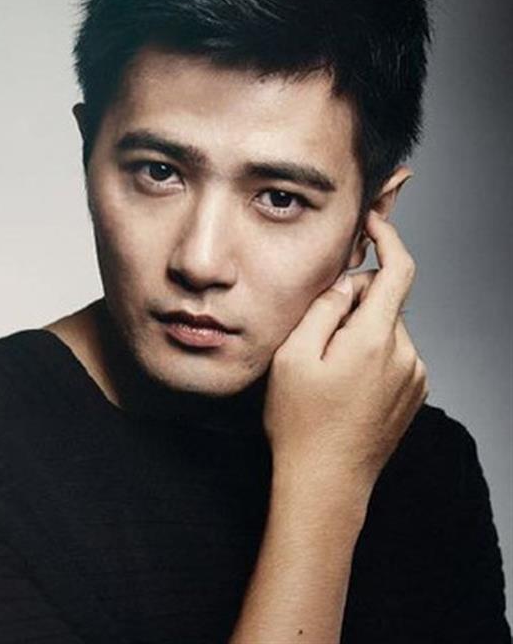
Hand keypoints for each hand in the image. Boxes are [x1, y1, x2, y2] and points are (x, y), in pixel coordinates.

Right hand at [263, 211, 428, 491]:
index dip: (387, 239)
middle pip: (385, 300)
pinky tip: (345, 384)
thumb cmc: (301, 424)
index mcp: (374, 339)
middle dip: (354, 299)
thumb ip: (323, 309)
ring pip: (387, 327)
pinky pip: (394, 353)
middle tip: (317, 330)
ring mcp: (413, 376)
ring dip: (362, 330)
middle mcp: (404, 354)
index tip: (372, 224)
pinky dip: (372, 352)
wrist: (326, 484)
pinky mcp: (413, 393)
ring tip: (328, 368)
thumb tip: (346, 283)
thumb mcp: (294, 357)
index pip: (398, 270)